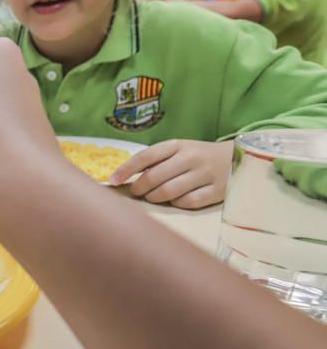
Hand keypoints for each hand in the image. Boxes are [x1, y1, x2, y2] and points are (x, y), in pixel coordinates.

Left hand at [110, 140, 234, 208]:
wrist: (235, 158)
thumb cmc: (197, 156)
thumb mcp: (177, 150)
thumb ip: (155, 161)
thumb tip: (124, 178)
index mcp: (177, 145)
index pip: (145, 156)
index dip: (126, 170)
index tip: (113, 181)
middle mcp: (191, 157)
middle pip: (154, 177)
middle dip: (139, 188)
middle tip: (136, 192)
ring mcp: (205, 174)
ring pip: (168, 192)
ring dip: (154, 198)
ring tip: (152, 197)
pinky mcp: (216, 190)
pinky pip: (187, 202)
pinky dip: (176, 204)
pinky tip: (175, 200)